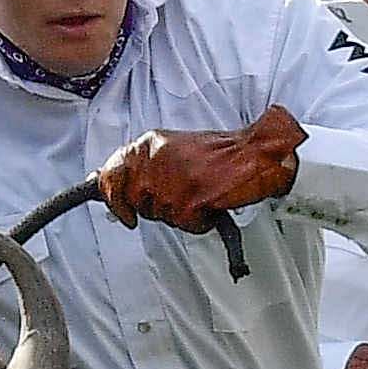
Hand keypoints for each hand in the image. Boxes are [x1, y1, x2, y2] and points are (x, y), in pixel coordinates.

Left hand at [93, 108, 302, 232]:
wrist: (256, 154)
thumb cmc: (221, 155)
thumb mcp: (173, 152)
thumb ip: (143, 167)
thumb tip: (111, 187)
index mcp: (149, 144)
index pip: (110, 174)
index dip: (112, 196)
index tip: (120, 211)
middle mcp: (154, 160)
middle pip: (136, 201)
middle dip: (157, 206)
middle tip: (183, 195)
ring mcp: (169, 181)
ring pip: (161, 215)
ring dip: (181, 212)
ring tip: (201, 192)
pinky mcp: (187, 201)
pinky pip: (186, 224)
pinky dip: (200, 220)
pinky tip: (211, 202)